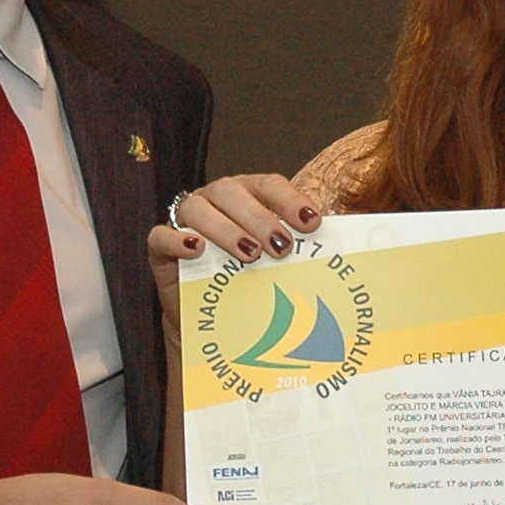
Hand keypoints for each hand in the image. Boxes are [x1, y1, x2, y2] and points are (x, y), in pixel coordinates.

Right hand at [150, 174, 324, 330]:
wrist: (214, 319)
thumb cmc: (252, 282)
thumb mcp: (281, 264)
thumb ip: (305, 248)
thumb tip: (344, 245)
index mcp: (248, 195)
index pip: (268, 185)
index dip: (290, 200)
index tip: (312, 223)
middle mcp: (216, 201)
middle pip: (232, 191)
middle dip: (259, 217)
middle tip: (281, 246)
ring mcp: (185, 221)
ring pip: (198, 209)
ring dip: (226, 229)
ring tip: (249, 255)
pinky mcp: (160, 248)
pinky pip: (161, 235)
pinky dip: (178, 240)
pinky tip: (197, 250)